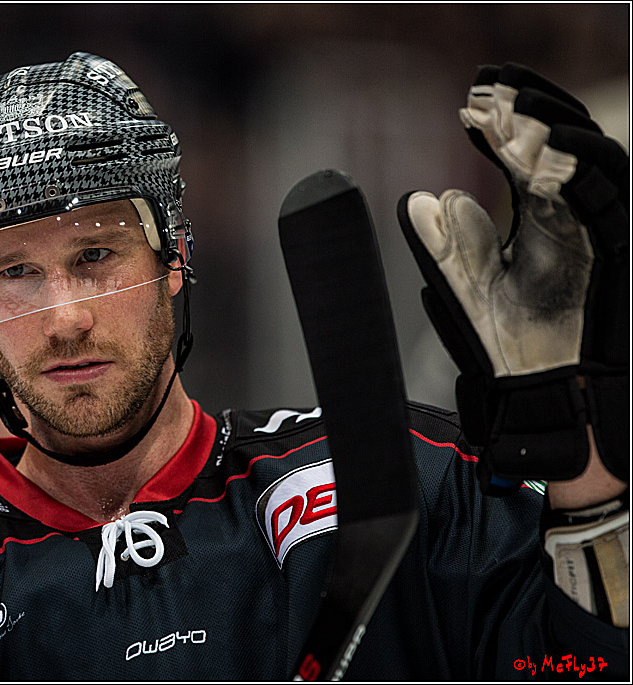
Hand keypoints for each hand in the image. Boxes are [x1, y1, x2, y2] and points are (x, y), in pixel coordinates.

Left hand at [398, 63, 627, 493]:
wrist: (545, 402)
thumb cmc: (508, 350)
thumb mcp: (465, 290)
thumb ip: (444, 245)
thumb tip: (421, 196)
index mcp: (535, 221)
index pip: (524, 155)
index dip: (503, 121)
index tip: (471, 96)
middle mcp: (570, 218)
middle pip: (560, 145)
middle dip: (531, 108)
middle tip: (493, 83)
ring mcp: (596, 230)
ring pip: (591, 159)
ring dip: (556, 126)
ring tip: (517, 104)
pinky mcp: (615, 248)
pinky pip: (609, 195)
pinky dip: (583, 165)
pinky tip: (546, 147)